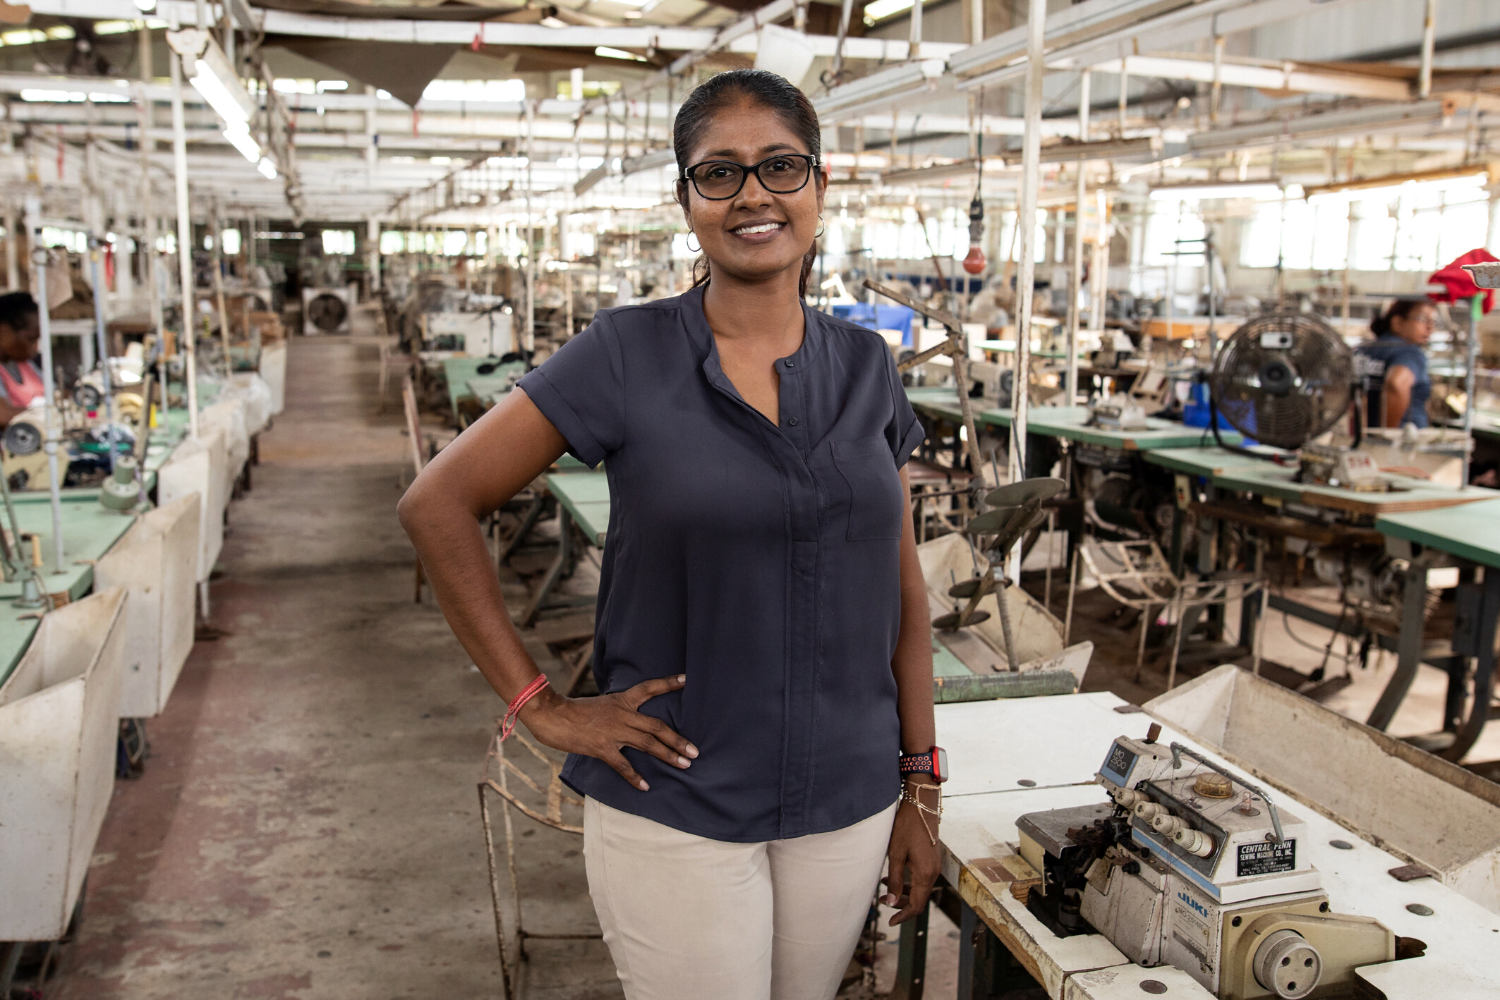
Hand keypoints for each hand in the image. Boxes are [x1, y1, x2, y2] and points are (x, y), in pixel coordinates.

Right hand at [519, 674, 695, 790]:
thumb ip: (619, 711)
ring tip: (684, 765)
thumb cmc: (575, 711)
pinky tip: (646, 786)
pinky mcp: (602, 747)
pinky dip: (635, 777)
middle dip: (678, 740)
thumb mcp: (602, 704)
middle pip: (657, 726)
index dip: (668, 683)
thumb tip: (633, 719)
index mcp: (622, 700)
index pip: (649, 688)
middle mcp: (622, 714)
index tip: (687, 679)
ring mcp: (613, 731)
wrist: (552, 715)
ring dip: (667, 755)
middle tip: (695, 751)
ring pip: (647, 744)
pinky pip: (623, 765)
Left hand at [881, 779, 940, 925]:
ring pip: (920, 889)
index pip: (916, 905)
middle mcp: (933, 873)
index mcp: (925, 874)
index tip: (891, 922)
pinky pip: (921, 879)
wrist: (921, 806)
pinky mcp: (932, 859)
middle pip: (919, 899)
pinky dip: (908, 883)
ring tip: (883, 889)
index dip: (904, 915)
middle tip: (883, 903)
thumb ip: (893, 880)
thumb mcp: (895, 854)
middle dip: (901, 905)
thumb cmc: (906, 827)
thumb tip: (891, 903)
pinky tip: (892, 876)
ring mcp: (934, 866)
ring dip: (903, 893)